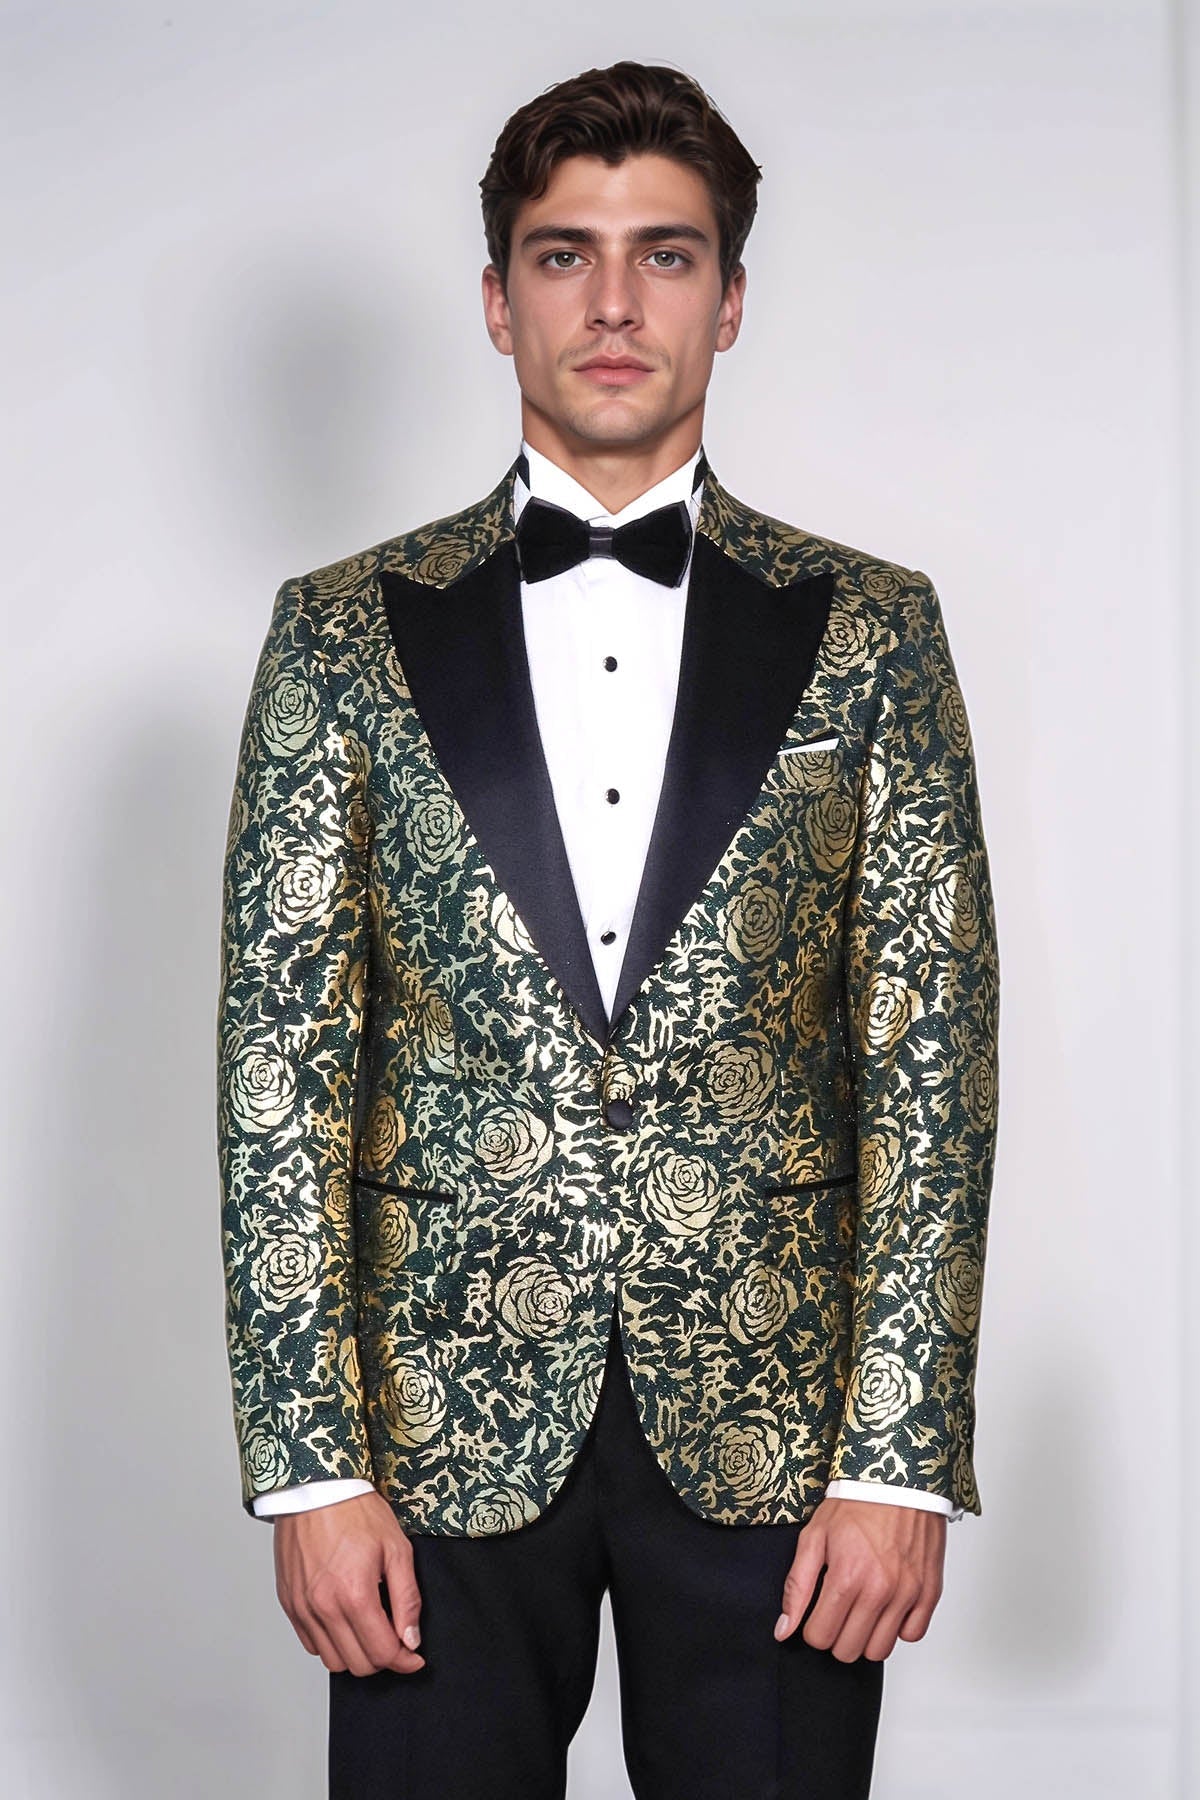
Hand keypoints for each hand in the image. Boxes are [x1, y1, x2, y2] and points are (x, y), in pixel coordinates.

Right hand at [272, 1489, 426, 1675]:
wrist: (315, 1488)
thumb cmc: (355, 1511)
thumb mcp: (396, 1548)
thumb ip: (407, 1599)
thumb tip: (410, 1640)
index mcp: (354, 1595)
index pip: (382, 1653)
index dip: (404, 1660)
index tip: (413, 1656)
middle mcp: (323, 1608)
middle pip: (358, 1665)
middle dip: (382, 1658)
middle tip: (394, 1638)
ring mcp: (302, 1608)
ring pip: (332, 1661)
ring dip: (355, 1654)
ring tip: (368, 1628)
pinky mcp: (289, 1603)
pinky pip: (310, 1644)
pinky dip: (330, 1642)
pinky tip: (344, 1620)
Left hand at [774, 1497, 945, 1661]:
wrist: (898, 1481)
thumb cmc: (856, 1504)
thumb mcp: (814, 1537)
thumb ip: (796, 1587)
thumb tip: (783, 1629)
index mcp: (847, 1578)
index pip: (820, 1637)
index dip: (812, 1628)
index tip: (816, 1613)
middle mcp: (879, 1591)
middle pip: (848, 1650)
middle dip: (835, 1636)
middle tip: (836, 1611)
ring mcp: (907, 1594)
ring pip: (879, 1651)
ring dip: (865, 1637)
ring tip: (860, 1610)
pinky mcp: (929, 1593)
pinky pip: (912, 1635)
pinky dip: (898, 1628)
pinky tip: (887, 1607)